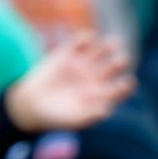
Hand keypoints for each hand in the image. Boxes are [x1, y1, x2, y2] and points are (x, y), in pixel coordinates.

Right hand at [4, 34, 134, 132]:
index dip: (125, 86)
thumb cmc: (56, 117)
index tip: (125, 83)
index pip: (121, 88)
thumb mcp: (73, 120)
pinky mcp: (68, 53)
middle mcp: (96, 77)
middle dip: (119, 62)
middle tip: (120, 61)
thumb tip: (106, 110)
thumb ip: (90, 116)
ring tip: (113, 44)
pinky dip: (86, 38)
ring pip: (102, 50)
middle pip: (114, 65)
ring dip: (109, 45)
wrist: (32, 105)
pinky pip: (81, 41)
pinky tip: (86, 41)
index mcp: (102, 95)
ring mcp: (83, 64)